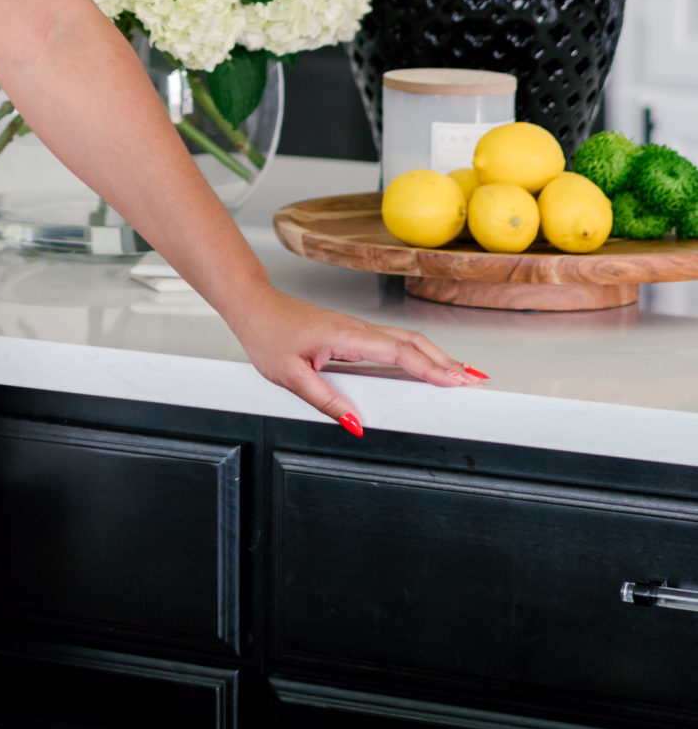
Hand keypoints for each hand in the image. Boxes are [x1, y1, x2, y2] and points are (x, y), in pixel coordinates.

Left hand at [230, 287, 486, 435]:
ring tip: (462, 374)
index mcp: (346, 337)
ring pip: (405, 341)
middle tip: (474, 381)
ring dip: (435, 356)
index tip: (456, 381)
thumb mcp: (289, 375)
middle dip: (445, 362)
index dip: (431, 368)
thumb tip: (356, 424)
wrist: (253, 304)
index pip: (398, 352)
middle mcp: (357, 330)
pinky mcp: (352, 334)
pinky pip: (392, 342)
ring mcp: (356, 330)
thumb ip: (324, 401)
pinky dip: (417, 352)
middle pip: (412, 343)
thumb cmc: (267, 334)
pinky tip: (424, 363)